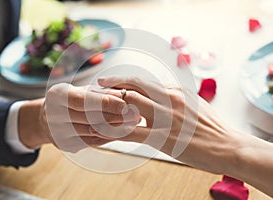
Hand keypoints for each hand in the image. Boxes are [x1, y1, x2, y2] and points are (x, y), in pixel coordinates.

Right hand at [18, 83, 138, 152]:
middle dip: (116, 116)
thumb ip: (102, 93)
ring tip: (134, 122)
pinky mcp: (66, 146)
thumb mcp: (84, 91)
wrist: (50, 117)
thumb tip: (124, 96)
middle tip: (136, 114)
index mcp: (56, 96)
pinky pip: (93, 141)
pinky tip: (122, 131)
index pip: (83, 101)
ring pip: (94, 132)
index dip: (105, 103)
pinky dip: (110, 136)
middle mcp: (53, 116)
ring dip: (117, 128)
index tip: (125, 103)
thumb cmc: (72, 99)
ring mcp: (58, 133)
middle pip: (90, 118)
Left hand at [95, 76, 245, 173]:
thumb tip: (161, 93)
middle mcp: (168, 99)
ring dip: (110, 105)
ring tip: (94, 107)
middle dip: (112, 83)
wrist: (227, 146)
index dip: (124, 79)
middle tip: (97, 84)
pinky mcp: (162, 138)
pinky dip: (113, 131)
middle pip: (133, 85)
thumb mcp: (193, 104)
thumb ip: (175, 97)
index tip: (111, 80)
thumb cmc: (211, 127)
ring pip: (128, 105)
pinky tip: (101, 132)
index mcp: (175, 91)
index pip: (143, 80)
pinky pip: (131, 132)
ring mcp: (164, 118)